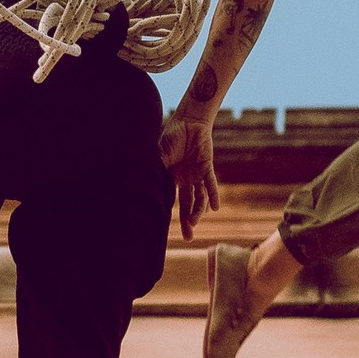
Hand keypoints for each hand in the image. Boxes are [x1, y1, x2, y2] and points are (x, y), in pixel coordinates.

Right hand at [160, 115, 220, 238]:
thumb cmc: (172, 135)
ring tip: (194, 222)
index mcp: (172, 178)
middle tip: (188, 237)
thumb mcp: (160, 155)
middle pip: (187, 205)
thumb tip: (143, 184)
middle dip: (188, 221)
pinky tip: (215, 208)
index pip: (172, 200)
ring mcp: (196, 174)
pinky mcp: (206, 167)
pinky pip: (211, 184)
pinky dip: (213, 195)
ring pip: (199, 197)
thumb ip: (156, 171)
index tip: (167, 228)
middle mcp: (185, 179)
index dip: (172, 214)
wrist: (188, 120)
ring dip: (198, 210)